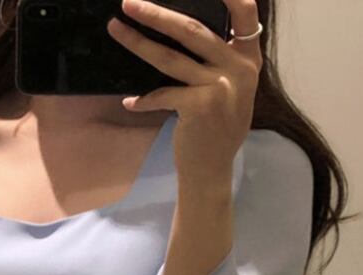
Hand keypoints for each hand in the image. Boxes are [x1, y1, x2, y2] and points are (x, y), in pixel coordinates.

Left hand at [107, 0, 262, 185]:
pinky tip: (130, 102)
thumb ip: (222, 62)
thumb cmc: (216, 130)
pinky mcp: (199, 106)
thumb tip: (185, 33)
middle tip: (129, 3)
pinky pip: (161, 95)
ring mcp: (219, 87)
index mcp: (247, 60)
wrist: (213, 170)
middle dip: (157, 14)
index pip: (246, 13)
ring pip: (170, 57)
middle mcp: (237, 69)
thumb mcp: (232, 92)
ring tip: (115, 29)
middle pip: (192, 29)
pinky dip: (142, 100)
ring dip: (138, 43)